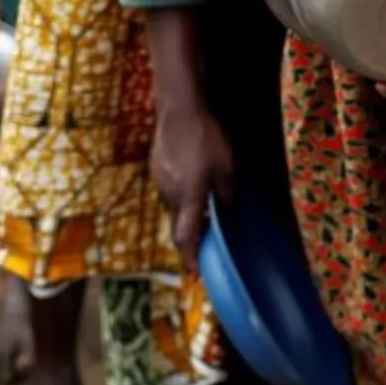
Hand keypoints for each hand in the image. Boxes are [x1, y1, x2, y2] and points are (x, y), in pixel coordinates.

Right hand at [152, 105, 232, 274]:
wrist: (177, 112)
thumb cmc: (206, 138)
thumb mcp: (226, 166)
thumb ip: (226, 193)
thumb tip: (228, 214)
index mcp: (189, 198)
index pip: (186, 237)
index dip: (190, 258)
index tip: (195, 272)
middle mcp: (170, 197)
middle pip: (179, 227)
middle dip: (191, 241)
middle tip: (204, 248)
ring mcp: (161, 185)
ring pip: (174, 210)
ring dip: (187, 217)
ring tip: (203, 216)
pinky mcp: (156, 173)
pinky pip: (170, 194)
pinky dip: (181, 201)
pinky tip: (193, 189)